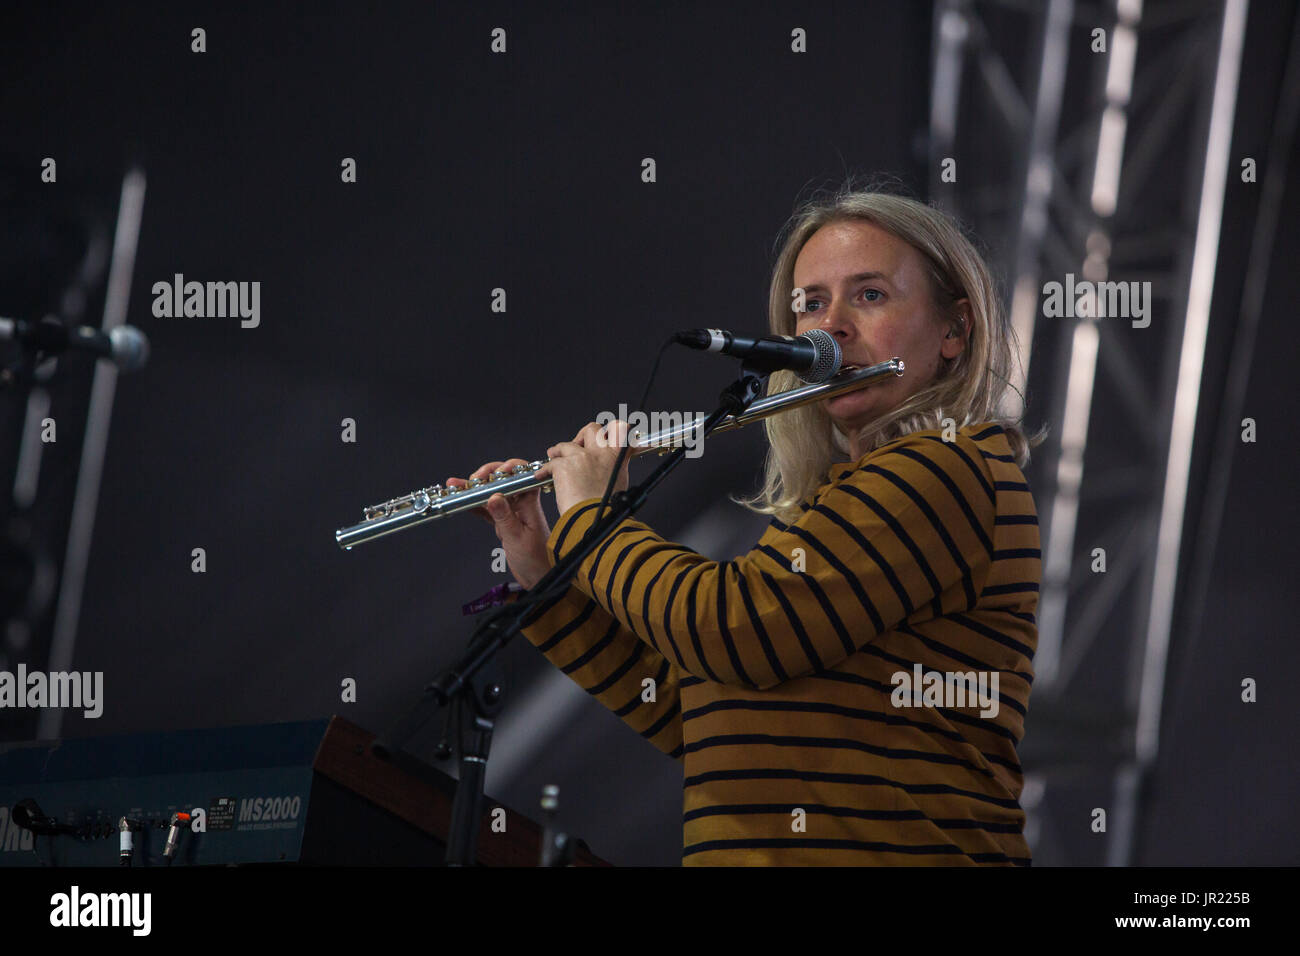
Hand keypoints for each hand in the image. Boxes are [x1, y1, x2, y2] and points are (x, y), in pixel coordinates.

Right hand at [448, 458, 551, 589]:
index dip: (507, 468)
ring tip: (457, 485)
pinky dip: (475, 506)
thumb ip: (504, 517)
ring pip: (492, 494)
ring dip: (475, 490)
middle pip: (504, 481)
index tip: (492, 473)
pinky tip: (462, 502)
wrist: (540, 578)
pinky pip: (487, 510)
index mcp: (531, 504)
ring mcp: (512, 513)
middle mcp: (522, 505)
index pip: (521, 476)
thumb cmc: (537, 560)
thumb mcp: (517, 538)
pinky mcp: (504, 523)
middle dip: (487, 476)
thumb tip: (493, 497)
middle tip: (471, 480)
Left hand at [547, 420, 631, 515]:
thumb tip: (614, 465)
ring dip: (559, 451)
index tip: (604, 434)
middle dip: (582, 436)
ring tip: (554, 456)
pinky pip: (551, 462)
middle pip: (591, 429)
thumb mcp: (619, 484)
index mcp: (616, 457)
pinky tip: (542, 475)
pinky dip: (545, 469)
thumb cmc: (607, 509)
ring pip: (566, 445)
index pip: (619, 429)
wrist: (593, 520)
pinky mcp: (563, 466)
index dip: (611, 428)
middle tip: (578, 445)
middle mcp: (599, 453)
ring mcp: (580, 458)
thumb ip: (616, 468)